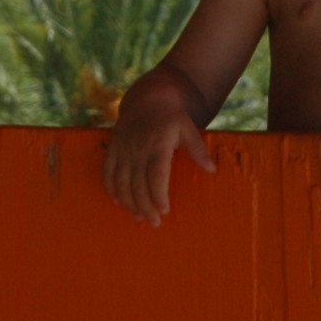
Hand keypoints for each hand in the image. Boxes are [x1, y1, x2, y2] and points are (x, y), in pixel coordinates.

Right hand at [105, 104, 214, 225]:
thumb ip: (198, 149)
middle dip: (145, 206)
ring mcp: (123, 149)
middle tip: (154, 223)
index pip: (156, 176)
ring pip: (122, 181)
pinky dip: (111, 188)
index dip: (158, 195)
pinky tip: (118, 201)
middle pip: (138, 184)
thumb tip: (212, 169)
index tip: (164, 210)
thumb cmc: (171, 117)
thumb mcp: (188, 128)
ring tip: (139, 217)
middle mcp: (137, 149)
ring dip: (129, 202)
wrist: (147, 98)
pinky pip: (108, 171)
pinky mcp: (113, 148)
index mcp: (157, 145)